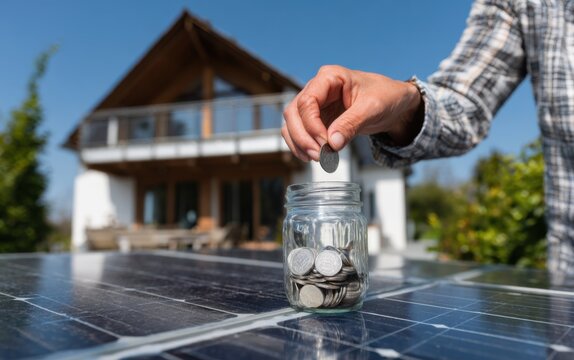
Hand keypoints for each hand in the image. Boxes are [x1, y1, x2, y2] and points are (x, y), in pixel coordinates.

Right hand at [282, 65, 422, 161]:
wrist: (394, 103)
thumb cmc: (386, 96)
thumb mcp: (372, 108)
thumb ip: (351, 124)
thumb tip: (332, 143)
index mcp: (329, 77)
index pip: (307, 101)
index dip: (312, 125)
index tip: (325, 143)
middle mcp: (317, 89)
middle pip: (294, 113)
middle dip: (303, 137)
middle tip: (319, 155)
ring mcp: (315, 105)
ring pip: (292, 124)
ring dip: (299, 143)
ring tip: (318, 158)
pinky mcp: (317, 120)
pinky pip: (300, 133)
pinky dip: (302, 146)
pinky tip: (314, 157)